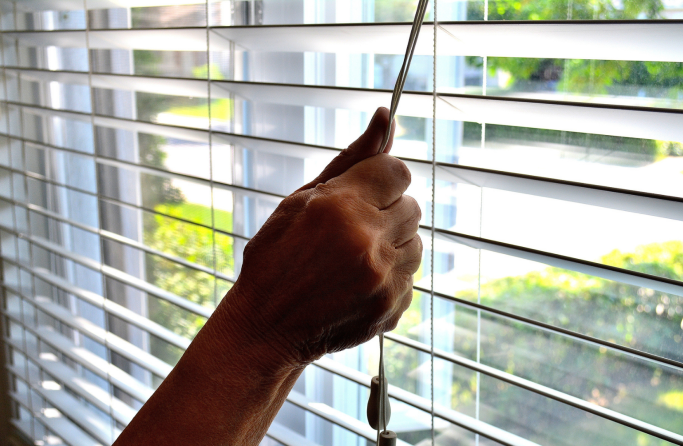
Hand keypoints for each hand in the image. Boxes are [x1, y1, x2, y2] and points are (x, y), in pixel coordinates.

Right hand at [218, 107, 422, 368]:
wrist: (267, 327)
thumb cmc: (277, 257)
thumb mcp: (302, 199)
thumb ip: (351, 159)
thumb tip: (385, 116)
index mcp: (340, 206)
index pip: (397, 171)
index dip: (380, 180)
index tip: (363, 193)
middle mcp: (367, 241)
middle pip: (411, 206)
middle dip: (386, 212)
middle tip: (351, 229)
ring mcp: (383, 278)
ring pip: (416, 243)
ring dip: (391, 245)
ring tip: (353, 258)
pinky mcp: (392, 307)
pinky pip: (409, 277)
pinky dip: (389, 277)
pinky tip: (356, 284)